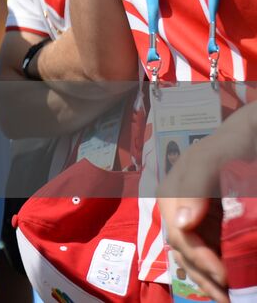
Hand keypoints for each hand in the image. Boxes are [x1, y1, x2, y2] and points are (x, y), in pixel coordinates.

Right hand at [156, 104, 256, 302]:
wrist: (252, 134)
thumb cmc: (236, 141)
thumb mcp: (215, 156)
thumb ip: (196, 182)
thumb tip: (181, 224)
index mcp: (172, 191)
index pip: (179, 234)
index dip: (199, 258)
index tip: (225, 275)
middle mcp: (178, 207)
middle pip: (183, 250)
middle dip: (204, 276)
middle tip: (229, 297)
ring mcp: (194, 217)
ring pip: (192, 256)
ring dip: (207, 279)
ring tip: (228, 298)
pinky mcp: (209, 223)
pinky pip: (206, 251)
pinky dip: (215, 270)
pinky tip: (229, 283)